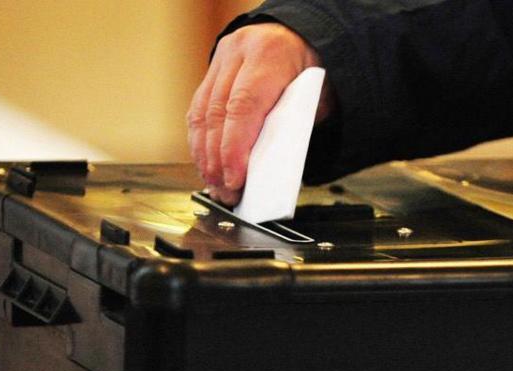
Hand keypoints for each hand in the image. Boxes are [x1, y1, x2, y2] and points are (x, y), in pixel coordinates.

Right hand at [187, 23, 332, 205]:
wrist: (300, 36)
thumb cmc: (310, 72)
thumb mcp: (314, 99)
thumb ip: (292, 128)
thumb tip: (269, 170)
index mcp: (270, 56)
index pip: (243, 107)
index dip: (234, 148)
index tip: (234, 179)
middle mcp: (239, 52)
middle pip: (217, 113)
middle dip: (217, 159)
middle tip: (226, 190)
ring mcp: (221, 59)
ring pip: (201, 113)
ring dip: (204, 154)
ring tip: (215, 183)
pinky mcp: (211, 70)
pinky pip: (198, 109)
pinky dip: (200, 140)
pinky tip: (206, 162)